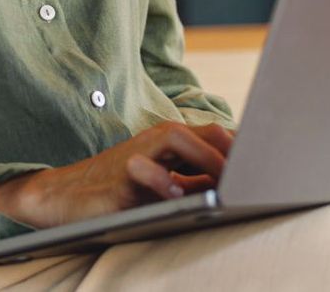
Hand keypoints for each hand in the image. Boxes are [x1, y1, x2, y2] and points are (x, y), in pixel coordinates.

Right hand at [0, 121, 233, 229]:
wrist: (60, 199)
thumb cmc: (116, 192)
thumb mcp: (161, 185)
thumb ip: (194, 180)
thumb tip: (238, 185)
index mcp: (166, 144)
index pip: (211, 134)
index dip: (240, 147)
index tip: (269, 163)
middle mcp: (152, 143)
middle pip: (198, 131)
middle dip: (228, 149)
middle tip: (256, 172)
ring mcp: (133, 157)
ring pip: (173, 138)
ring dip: (204, 157)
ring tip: (227, 178)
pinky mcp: (116, 180)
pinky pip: (141, 171)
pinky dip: (161, 180)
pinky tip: (177, 194)